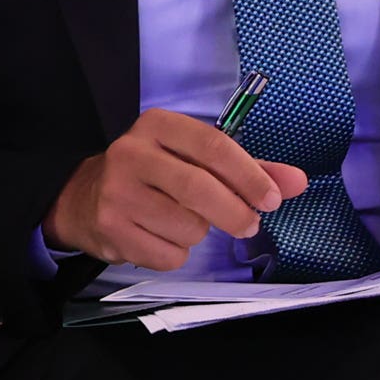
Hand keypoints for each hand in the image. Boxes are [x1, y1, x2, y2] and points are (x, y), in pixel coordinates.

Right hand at [45, 109, 310, 269]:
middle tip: (248, 225)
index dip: (249, 175)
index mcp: (157, 125)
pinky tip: (159, 238)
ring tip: (182, 223)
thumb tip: (297, 183)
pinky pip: (167, 254)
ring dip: (198, 234)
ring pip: (187, 227)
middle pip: (199, 188)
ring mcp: (116, 192)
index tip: (271, 200)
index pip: (213, 146)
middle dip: (235, 213)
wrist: (81, 198)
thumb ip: (247, 169)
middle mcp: (131, 153)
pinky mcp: (110, 227)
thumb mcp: (194, 160)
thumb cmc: (152, 175)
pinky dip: (175, 254)